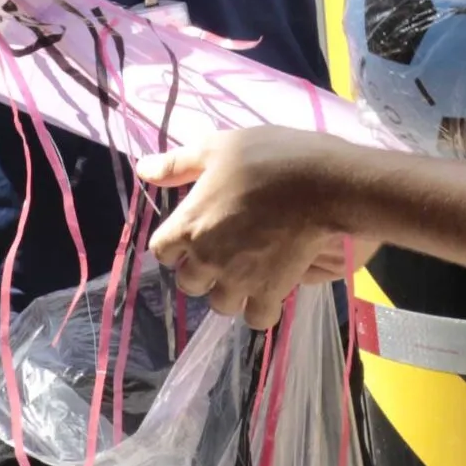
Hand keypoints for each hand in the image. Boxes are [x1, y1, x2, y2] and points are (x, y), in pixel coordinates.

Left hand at [138, 128, 350, 329]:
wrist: (322, 182)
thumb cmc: (267, 158)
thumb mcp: (217, 147)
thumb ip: (178, 164)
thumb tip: (143, 170)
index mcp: (188, 225)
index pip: (161, 251)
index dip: (175, 244)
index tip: (193, 234)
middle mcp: (207, 259)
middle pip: (188, 283)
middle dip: (201, 271)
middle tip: (224, 252)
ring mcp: (239, 279)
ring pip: (220, 304)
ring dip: (229, 292)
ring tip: (248, 272)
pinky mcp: (270, 291)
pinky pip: (257, 318)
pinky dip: (261, 308)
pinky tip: (270, 289)